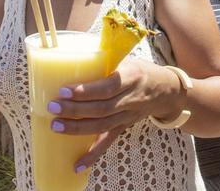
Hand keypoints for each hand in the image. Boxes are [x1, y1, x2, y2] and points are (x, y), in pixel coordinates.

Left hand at [46, 58, 183, 172]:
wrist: (166, 90)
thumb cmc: (140, 70)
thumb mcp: (126, 58)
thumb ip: (102, 59)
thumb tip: (69, 56)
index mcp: (131, 76)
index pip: (108, 87)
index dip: (86, 91)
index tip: (65, 90)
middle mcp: (131, 98)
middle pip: (102, 108)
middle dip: (75, 110)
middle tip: (53, 107)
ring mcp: (128, 115)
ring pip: (102, 125)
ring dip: (78, 128)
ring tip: (56, 126)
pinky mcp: (124, 126)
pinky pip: (108, 141)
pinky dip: (93, 154)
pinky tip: (78, 164)